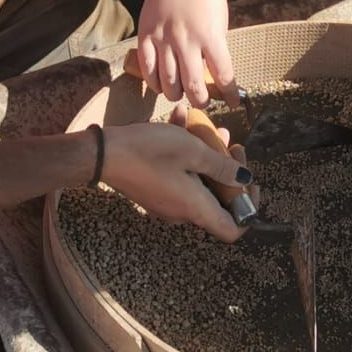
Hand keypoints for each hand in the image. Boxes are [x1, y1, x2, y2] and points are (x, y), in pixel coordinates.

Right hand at [100, 116, 250, 241]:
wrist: (102, 153)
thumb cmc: (149, 151)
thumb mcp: (193, 151)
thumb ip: (222, 167)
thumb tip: (244, 179)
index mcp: (195, 208)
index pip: (232, 230)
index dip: (248, 210)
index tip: (249, 183)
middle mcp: (182, 212)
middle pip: (218, 201)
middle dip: (229, 172)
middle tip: (231, 145)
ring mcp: (166, 202)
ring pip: (199, 182)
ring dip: (208, 157)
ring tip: (210, 129)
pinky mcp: (154, 189)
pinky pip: (179, 175)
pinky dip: (186, 154)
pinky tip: (182, 121)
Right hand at [135, 0, 235, 107]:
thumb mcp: (220, 19)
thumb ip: (216, 46)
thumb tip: (215, 73)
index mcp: (211, 36)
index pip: (223, 75)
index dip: (229, 94)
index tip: (232, 102)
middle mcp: (187, 41)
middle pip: (194, 85)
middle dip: (201, 100)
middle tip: (204, 101)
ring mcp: (163, 39)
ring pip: (169, 82)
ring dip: (177, 94)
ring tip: (182, 94)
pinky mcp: (146, 36)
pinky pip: (148, 69)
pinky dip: (155, 82)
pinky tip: (161, 85)